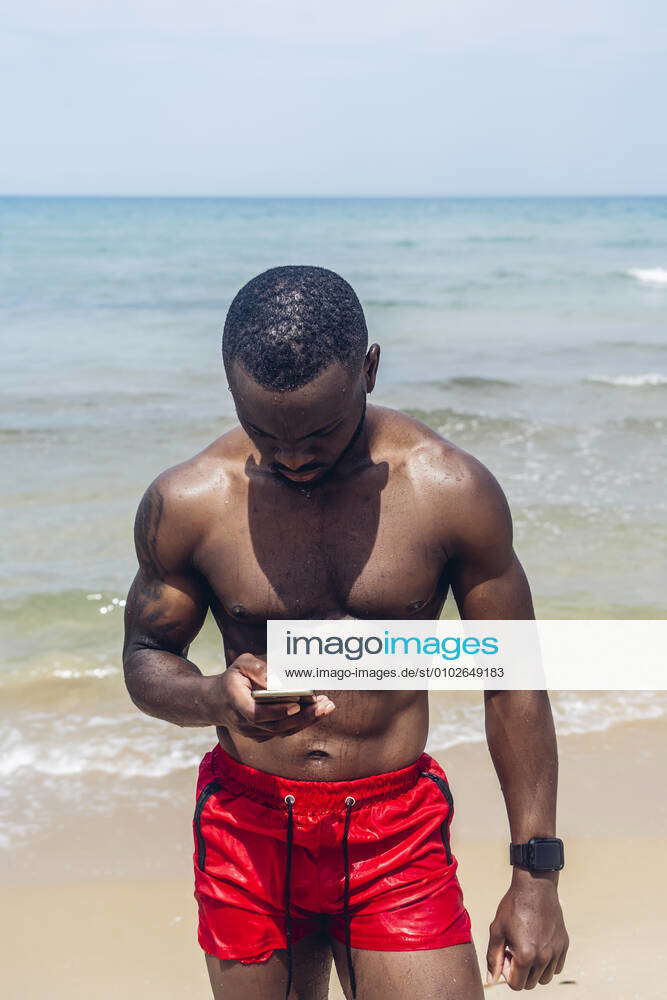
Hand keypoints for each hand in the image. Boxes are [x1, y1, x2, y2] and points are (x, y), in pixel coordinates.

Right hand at [212, 653, 334, 741]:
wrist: (217, 702)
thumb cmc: (234, 678)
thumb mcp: (241, 665)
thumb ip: (258, 669)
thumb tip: (278, 681)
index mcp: (236, 704)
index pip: (256, 714)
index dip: (276, 712)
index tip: (296, 704)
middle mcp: (244, 724)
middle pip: (276, 726)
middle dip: (303, 716)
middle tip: (323, 704)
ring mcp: (254, 733)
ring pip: (283, 731)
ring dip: (307, 720)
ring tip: (327, 706)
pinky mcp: (263, 735)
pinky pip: (285, 731)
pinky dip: (302, 722)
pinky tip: (318, 711)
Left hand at [487, 869, 568, 989]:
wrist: (535, 886)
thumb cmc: (513, 906)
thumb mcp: (497, 930)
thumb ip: (493, 958)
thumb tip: (492, 980)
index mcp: (525, 956)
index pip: (516, 985)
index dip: (507, 972)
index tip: (506, 953)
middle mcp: (544, 958)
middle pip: (530, 984)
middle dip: (519, 971)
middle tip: (514, 948)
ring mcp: (556, 952)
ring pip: (544, 978)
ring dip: (534, 970)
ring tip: (526, 947)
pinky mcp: (564, 945)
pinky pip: (557, 967)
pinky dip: (547, 963)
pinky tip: (538, 944)